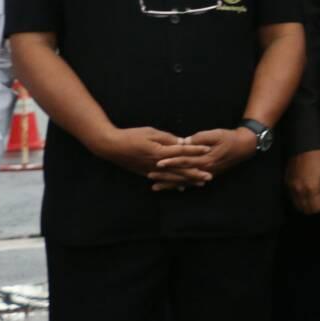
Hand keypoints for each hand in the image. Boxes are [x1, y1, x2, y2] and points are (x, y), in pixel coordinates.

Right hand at [94, 126, 210, 184]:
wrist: (111, 146)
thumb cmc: (131, 136)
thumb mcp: (151, 133)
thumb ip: (168, 139)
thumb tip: (182, 142)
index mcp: (160, 152)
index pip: (182, 152)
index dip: (196, 150)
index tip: (208, 150)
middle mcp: (157, 164)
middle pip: (180, 169)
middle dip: (195, 173)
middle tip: (209, 177)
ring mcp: (151, 170)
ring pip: (173, 177)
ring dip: (187, 180)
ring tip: (199, 184)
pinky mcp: (145, 173)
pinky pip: (163, 179)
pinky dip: (172, 183)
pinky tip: (180, 187)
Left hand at [151, 128, 256, 190]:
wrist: (244, 146)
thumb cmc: (229, 138)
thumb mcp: (216, 134)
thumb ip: (199, 138)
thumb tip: (184, 141)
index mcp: (206, 159)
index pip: (185, 161)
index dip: (171, 162)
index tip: (158, 163)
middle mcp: (205, 169)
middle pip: (182, 174)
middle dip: (165, 176)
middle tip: (150, 176)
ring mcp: (206, 174)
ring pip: (185, 181)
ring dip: (170, 184)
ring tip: (155, 187)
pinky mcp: (208, 175)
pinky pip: (192, 182)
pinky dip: (181, 185)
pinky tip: (172, 188)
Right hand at [286, 149, 319, 213]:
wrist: (303, 147)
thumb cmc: (319, 160)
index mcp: (312, 189)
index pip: (316, 208)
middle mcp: (300, 192)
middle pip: (306, 210)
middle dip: (314, 209)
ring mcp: (292, 189)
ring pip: (298, 206)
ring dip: (306, 206)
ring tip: (313, 198)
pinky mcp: (287, 184)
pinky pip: (293, 198)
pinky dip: (299, 200)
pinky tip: (305, 193)